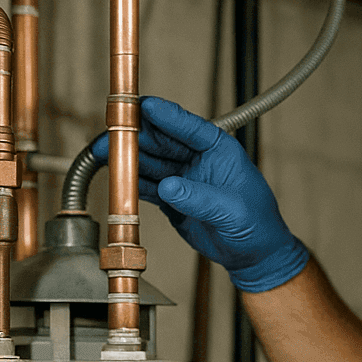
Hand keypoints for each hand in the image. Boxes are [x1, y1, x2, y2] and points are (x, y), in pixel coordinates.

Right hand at [91, 96, 308, 291]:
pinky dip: (131, 183)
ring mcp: (183, 177)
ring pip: (150, 161)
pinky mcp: (171, 198)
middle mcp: (199, 159)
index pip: (190, 127)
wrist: (253, 255)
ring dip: (128, 158)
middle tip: (112, 133)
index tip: (143, 105)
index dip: (166, 115)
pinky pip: (147, 186)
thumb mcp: (232, 211)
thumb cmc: (257, 226)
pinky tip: (116, 178)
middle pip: (162, 140)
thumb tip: (169, 187)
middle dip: (136, 135)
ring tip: (104, 153)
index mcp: (220, 151)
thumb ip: (200, 198)